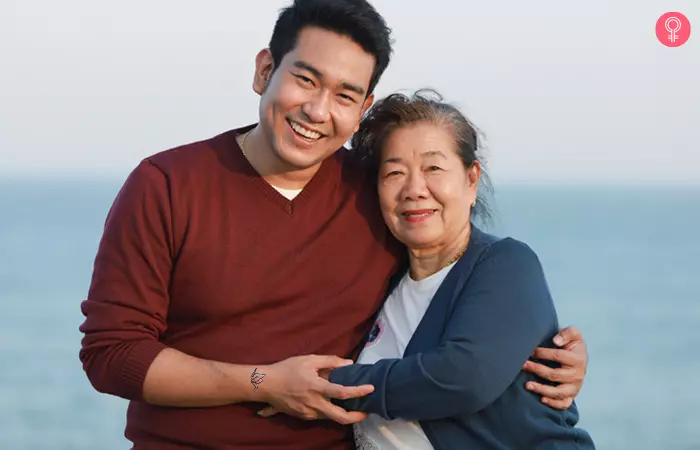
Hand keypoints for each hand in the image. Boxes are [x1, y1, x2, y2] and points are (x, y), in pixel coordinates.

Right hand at [255, 355, 372, 424]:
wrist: (265, 385)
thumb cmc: (287, 369)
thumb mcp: (309, 360)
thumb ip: (330, 361)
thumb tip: (348, 364)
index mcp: (317, 387)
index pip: (342, 393)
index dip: (359, 391)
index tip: (371, 389)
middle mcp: (314, 404)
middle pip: (340, 417)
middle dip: (356, 417)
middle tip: (366, 412)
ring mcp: (308, 413)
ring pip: (331, 417)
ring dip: (342, 413)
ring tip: (351, 405)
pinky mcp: (303, 417)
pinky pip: (320, 415)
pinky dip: (329, 411)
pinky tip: (331, 403)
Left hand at [522, 326, 587, 408]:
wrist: (578, 357)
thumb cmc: (572, 345)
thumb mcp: (573, 334)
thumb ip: (567, 333)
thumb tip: (556, 341)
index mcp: (578, 359)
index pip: (558, 356)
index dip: (542, 353)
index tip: (530, 351)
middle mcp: (578, 375)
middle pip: (555, 375)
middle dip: (537, 369)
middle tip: (523, 365)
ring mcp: (575, 387)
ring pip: (559, 392)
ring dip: (542, 389)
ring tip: (527, 385)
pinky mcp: (571, 395)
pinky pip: (564, 403)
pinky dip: (553, 403)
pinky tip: (541, 399)